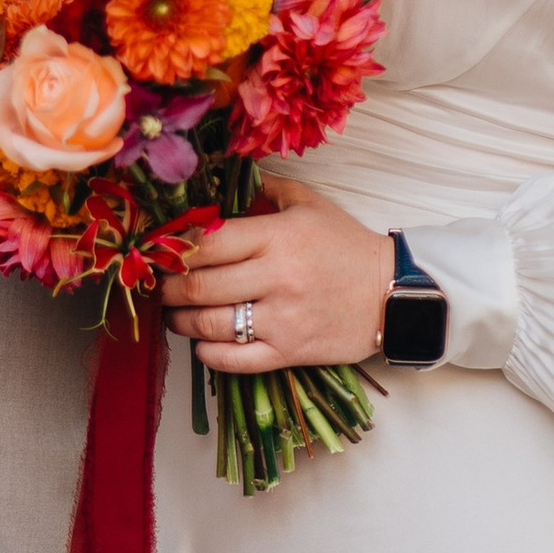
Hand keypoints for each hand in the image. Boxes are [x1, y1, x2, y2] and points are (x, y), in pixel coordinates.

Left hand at [161, 186, 393, 372]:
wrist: (392, 293)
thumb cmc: (346, 246)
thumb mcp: (308, 205)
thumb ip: (263, 192)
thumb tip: (217, 192)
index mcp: (278, 237)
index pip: (207, 243)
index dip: (175, 249)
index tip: (163, 251)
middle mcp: (276, 278)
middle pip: (199, 286)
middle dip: (169, 287)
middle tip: (161, 285)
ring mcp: (281, 319)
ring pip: (209, 325)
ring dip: (180, 321)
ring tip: (174, 314)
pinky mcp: (289, 352)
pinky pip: (233, 359)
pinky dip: (207, 353)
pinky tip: (200, 342)